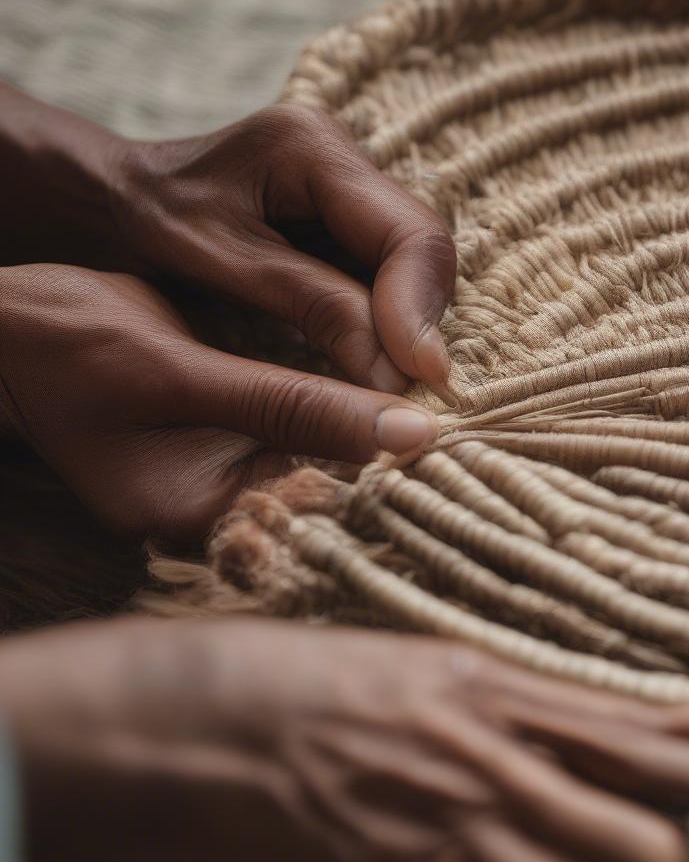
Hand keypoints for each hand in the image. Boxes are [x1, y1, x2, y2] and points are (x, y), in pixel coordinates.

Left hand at [0, 86, 455, 396]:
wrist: (110, 207)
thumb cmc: (148, 229)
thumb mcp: (224, 266)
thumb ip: (314, 307)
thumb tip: (396, 374)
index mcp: (311, 149)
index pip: (408, 233)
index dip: (419, 308)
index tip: (419, 376)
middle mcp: (344, 161)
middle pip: (423, 249)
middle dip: (421, 322)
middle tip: (415, 391)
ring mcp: (350, 193)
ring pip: (415, 268)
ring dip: (411, 329)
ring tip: (399, 385)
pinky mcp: (345, 226)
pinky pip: (389, 280)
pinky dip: (391, 326)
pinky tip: (380, 362)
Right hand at [0, 265, 438, 539]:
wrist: (4, 340)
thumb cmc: (69, 345)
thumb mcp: (179, 369)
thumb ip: (293, 405)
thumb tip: (409, 433)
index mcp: (196, 515)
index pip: (324, 508)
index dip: (396, 469)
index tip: (460, 434)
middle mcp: (217, 521)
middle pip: (333, 500)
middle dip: (395, 458)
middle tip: (468, 421)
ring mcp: (221, 495)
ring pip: (325, 473)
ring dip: (378, 438)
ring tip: (441, 407)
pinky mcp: (227, 463)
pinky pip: (302, 452)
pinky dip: (342, 424)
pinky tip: (386, 397)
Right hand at [1, 616, 688, 861]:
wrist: (186, 724)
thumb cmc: (295, 677)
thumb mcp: (410, 659)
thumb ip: (496, 690)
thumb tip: (575, 712)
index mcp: (484, 682)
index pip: (627, 726)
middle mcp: (483, 754)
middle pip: (639, 832)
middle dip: (663, 853)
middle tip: (649, 849)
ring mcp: (445, 826)